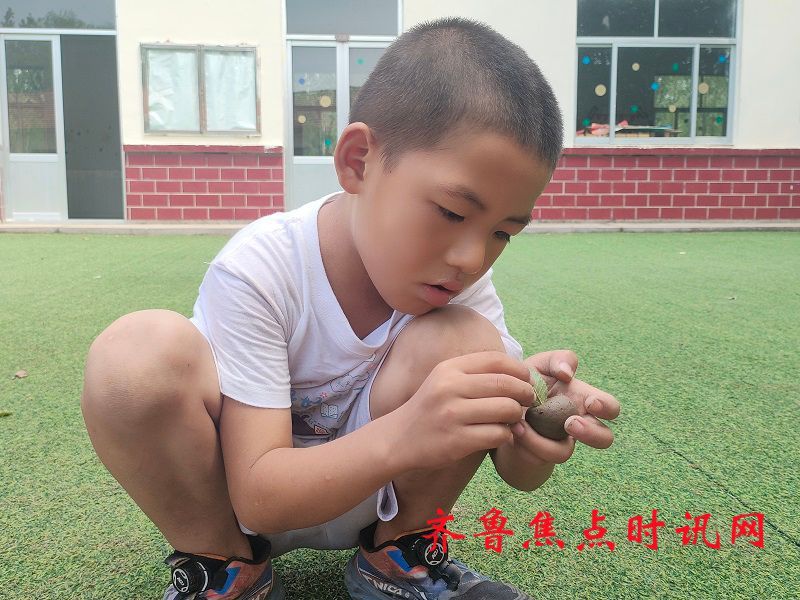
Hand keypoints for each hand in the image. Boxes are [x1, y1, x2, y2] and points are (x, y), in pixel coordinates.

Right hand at [393, 351, 535, 470]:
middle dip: (525, 392)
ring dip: (517, 416)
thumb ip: (476, 374)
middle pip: (505, 384)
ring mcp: (452, 414)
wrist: (399, 438)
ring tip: (514, 420)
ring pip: (506, 409)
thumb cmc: (430, 408)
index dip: (519, 369)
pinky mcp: (457, 440)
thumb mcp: (445, 380)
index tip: (526, 380)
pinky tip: (502, 435)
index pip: (496, 360)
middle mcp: (450, 387)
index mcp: (449, 368)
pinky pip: (498, 434)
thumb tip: (519, 375)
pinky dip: (507, 435)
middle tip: (528, 400)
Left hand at [505, 350, 619, 465]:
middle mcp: (576, 424)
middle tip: (570, 423)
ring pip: (563, 454)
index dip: (606, 407)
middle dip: (591, 434)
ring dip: (542, 441)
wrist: (500, 403)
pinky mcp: (537, 454)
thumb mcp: (540, 364)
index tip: (589, 402)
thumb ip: (558, 359)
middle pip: (604, 439)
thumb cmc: (528, 381)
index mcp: (582, 400)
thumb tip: (567, 373)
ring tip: (522, 425)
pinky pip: (536, 457)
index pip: (610, 408)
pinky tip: (513, 428)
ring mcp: (558, 442)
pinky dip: (524, 442)